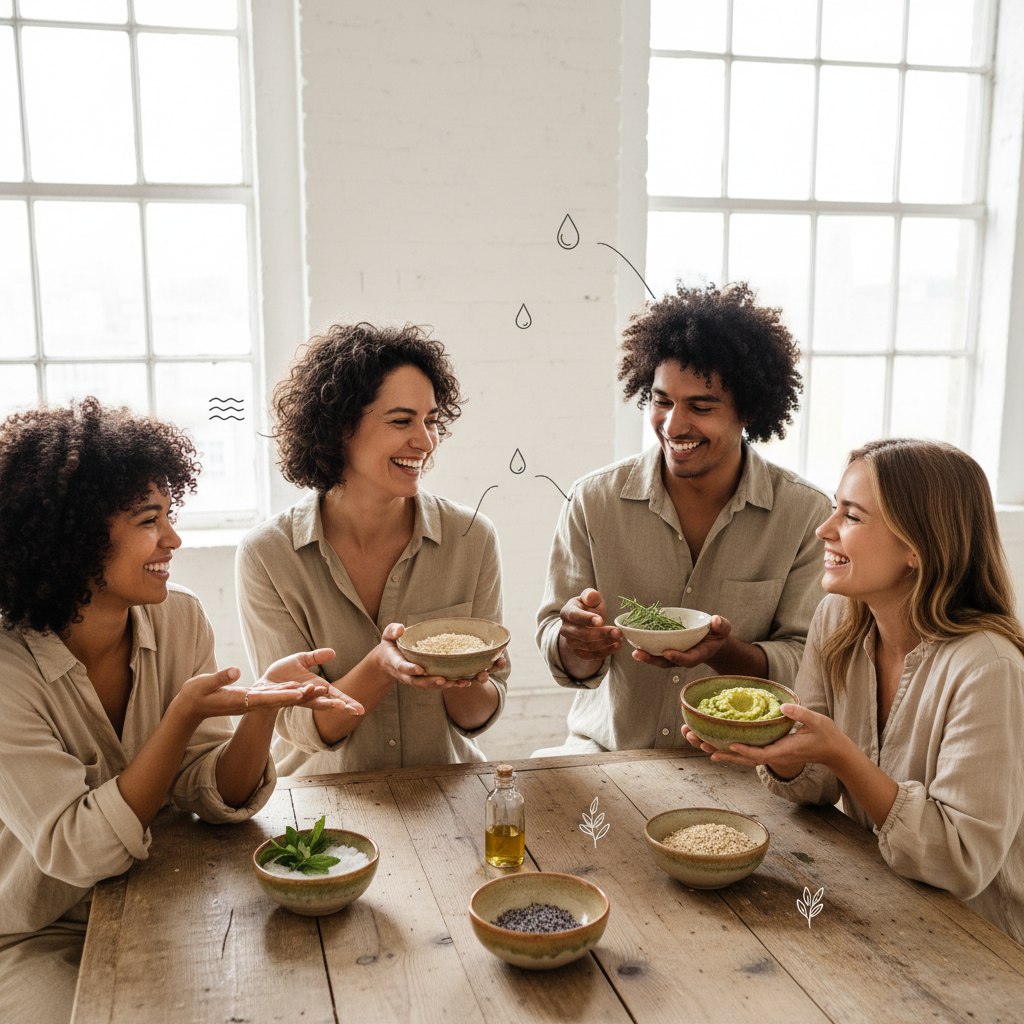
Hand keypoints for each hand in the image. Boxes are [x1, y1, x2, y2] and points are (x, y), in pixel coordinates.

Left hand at [248, 648, 364, 713]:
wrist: (262, 682)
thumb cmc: (282, 674)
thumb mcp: (301, 660)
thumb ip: (316, 657)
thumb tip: (333, 652)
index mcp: (316, 688)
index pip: (335, 696)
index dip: (347, 702)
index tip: (360, 709)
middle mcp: (308, 696)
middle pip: (327, 702)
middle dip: (340, 705)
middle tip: (353, 710)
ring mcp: (296, 698)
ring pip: (312, 701)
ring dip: (325, 703)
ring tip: (339, 704)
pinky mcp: (282, 697)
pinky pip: (293, 696)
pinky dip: (302, 694)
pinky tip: (310, 690)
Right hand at [374, 623, 491, 689]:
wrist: (388, 660)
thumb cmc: (391, 644)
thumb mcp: (388, 635)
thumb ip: (393, 631)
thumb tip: (401, 629)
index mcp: (396, 663)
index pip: (403, 667)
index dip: (411, 669)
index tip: (421, 669)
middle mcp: (406, 675)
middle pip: (418, 682)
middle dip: (431, 682)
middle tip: (443, 680)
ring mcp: (416, 679)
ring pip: (429, 686)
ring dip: (443, 686)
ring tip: (458, 683)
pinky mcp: (425, 680)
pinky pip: (436, 685)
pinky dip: (448, 685)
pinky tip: (463, 682)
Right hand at [558, 588, 620, 662]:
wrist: (587, 622)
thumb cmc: (589, 607)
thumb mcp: (591, 598)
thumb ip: (591, 595)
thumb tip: (591, 597)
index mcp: (566, 612)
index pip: (574, 616)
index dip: (587, 619)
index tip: (601, 621)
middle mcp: (565, 628)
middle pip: (581, 634)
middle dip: (601, 634)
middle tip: (618, 632)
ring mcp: (570, 642)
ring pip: (587, 646)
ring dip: (605, 644)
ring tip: (619, 638)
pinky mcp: (578, 652)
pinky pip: (590, 656)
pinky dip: (604, 653)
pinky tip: (616, 646)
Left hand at [632, 614, 731, 668]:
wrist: (712, 641)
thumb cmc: (717, 634)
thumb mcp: (723, 628)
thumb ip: (721, 625)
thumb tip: (715, 620)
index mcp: (699, 654)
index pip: (688, 660)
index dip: (678, 657)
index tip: (667, 652)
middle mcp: (685, 657)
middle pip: (668, 662)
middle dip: (654, 660)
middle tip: (639, 654)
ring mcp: (676, 655)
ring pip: (660, 659)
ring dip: (647, 656)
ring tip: (634, 652)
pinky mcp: (669, 649)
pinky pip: (657, 651)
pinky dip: (646, 648)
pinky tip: (634, 642)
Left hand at [686, 703, 844, 777]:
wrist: (834, 751)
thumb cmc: (826, 735)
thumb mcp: (817, 721)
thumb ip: (800, 714)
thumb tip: (783, 706)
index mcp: (785, 749)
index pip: (761, 753)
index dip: (744, 751)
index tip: (728, 746)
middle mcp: (775, 754)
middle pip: (744, 758)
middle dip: (722, 753)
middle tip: (700, 744)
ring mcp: (772, 753)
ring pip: (743, 757)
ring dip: (722, 753)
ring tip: (700, 745)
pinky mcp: (771, 750)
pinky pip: (748, 753)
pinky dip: (731, 752)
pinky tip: (716, 748)